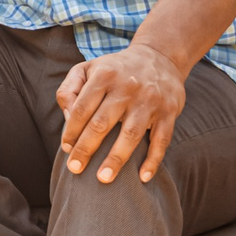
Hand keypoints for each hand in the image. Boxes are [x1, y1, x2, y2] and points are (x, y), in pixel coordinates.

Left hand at [54, 42, 187, 185]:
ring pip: (130, 134)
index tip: (67, 149)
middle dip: (86, 149)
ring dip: (116, 159)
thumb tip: (66, 118)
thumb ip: (69, 89)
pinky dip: (153, 160)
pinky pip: (161, 140)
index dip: (71, 131)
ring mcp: (150, 100)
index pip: (81, 108)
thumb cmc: (116, 69)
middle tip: (74, 169)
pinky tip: (142, 177)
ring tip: (103, 179)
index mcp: (104, 75)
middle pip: (102, 123)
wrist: (161, 56)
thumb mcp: (88, 68)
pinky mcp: (169, 111)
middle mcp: (127, 87)